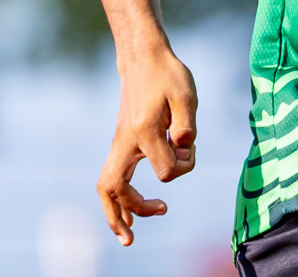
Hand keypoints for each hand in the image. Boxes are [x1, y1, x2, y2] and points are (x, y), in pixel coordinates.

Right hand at [97, 45, 197, 245]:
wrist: (144, 60)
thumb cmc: (168, 76)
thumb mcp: (186, 94)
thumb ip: (187, 124)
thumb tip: (184, 148)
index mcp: (144, 131)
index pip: (166, 169)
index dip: (184, 165)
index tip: (189, 147)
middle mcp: (126, 141)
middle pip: (115, 188)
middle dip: (134, 209)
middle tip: (161, 212)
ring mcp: (120, 144)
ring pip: (107, 187)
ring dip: (118, 214)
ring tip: (129, 237)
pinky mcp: (123, 144)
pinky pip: (112, 179)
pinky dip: (117, 201)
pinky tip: (127, 217)